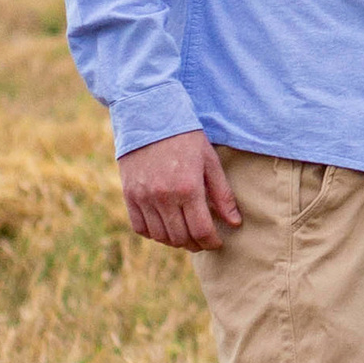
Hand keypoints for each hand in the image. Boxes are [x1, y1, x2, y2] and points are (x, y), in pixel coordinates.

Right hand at [118, 129, 241, 249]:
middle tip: (203, 240)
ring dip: (175, 241)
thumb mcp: (210, 162)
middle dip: (195, 244)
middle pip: (180, 238)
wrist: (150, 118)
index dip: (211, 242)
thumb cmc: (186, 138)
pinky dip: (154, 233)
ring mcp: (143, 198)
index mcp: (188, 188)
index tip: (217, 242)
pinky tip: (165, 227)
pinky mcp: (129, 196)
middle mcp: (164, 197)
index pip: (201, 230)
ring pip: (160, 236)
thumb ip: (222, 195)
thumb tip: (235, 223)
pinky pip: (140, 227)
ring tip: (186, 235)